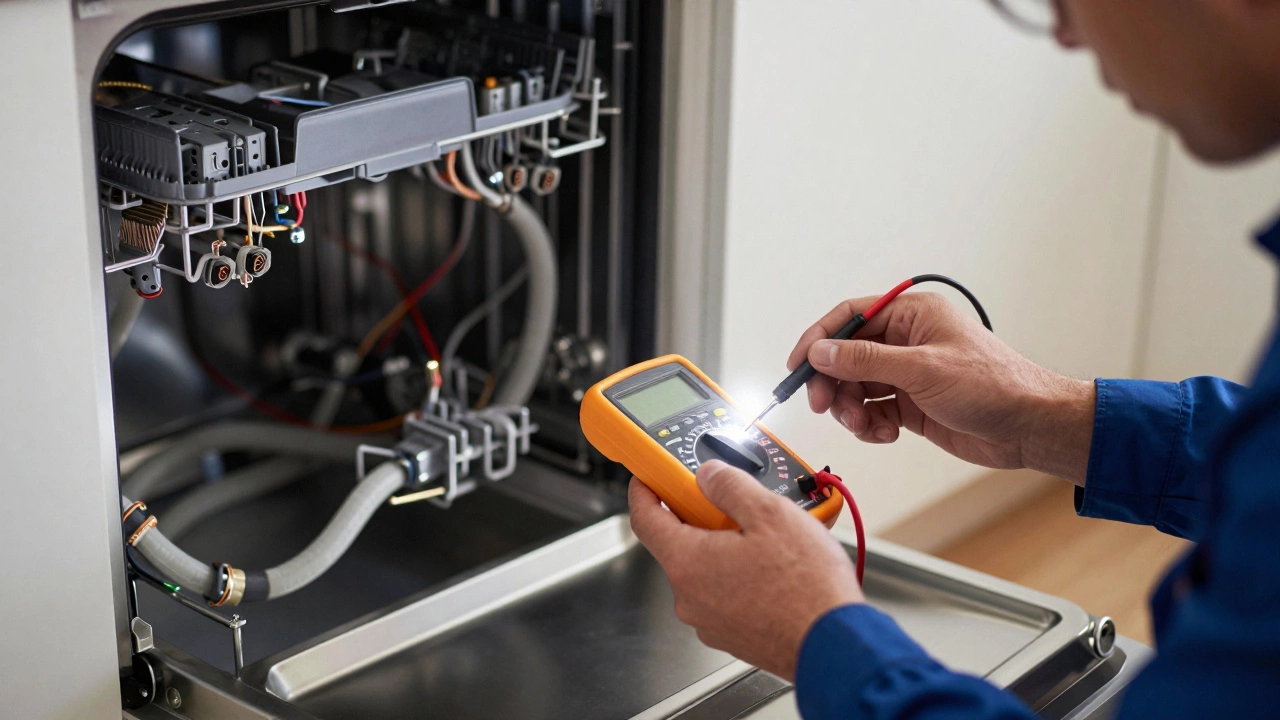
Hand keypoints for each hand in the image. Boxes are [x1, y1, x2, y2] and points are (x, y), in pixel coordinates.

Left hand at [628, 461, 861, 680]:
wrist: (834, 646)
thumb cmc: (805, 588)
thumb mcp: (770, 513)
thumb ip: (730, 486)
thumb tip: (708, 475)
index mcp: (688, 563)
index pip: (645, 519)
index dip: (644, 492)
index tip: (648, 479)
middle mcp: (690, 597)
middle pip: (680, 544)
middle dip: (702, 519)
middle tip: (734, 503)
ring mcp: (710, 621)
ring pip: (707, 570)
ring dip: (727, 548)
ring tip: (769, 539)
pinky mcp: (733, 636)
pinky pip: (726, 595)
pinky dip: (741, 576)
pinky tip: (776, 569)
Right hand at [787, 292, 1095, 483]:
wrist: (1029, 427)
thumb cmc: (994, 385)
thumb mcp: (923, 369)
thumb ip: (867, 361)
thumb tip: (823, 352)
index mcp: (912, 314)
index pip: (850, 318)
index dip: (819, 340)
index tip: (797, 365)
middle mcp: (906, 340)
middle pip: (847, 357)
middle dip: (832, 382)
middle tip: (823, 404)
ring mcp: (908, 373)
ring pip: (856, 387)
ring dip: (851, 409)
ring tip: (864, 425)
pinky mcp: (911, 404)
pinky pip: (873, 410)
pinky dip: (871, 424)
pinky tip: (886, 433)